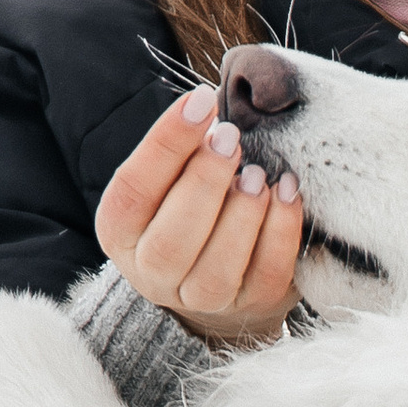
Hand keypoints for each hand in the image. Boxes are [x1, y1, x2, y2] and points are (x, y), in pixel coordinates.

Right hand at [96, 87, 303, 343]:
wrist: (220, 275)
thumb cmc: (190, 205)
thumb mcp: (171, 176)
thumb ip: (183, 149)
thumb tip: (207, 105)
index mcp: (120, 229)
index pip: (134, 188)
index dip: (166, 143)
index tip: (201, 101)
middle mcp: (152, 272)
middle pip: (171, 239)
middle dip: (204, 182)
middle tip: (231, 139)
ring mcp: (201, 299)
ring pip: (216, 267)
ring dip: (241, 213)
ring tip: (257, 173)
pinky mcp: (251, 305)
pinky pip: (266, 274)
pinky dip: (280, 231)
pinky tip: (287, 192)